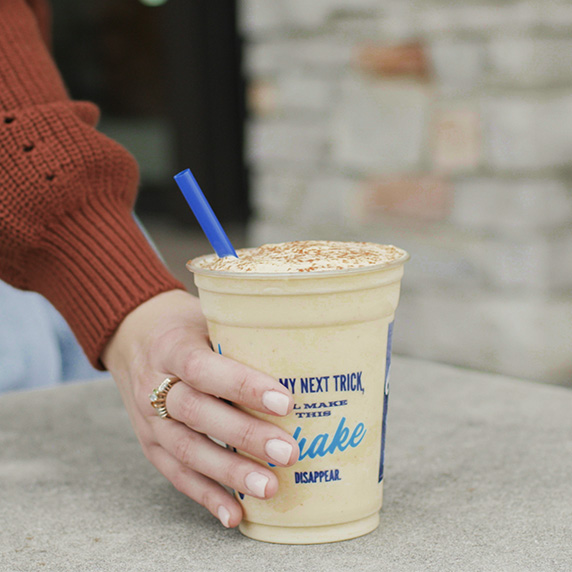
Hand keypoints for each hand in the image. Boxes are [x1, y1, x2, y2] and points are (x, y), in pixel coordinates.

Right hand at [102, 289, 298, 528]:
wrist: (134, 338)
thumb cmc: (184, 327)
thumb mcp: (205, 317)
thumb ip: (239, 338)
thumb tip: (303, 356)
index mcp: (171, 347)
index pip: (204, 368)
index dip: (243, 386)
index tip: (285, 402)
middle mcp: (153, 385)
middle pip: (197, 414)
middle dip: (245, 435)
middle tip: (289, 452)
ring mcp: (149, 420)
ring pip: (187, 450)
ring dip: (230, 472)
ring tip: (269, 487)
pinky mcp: (151, 445)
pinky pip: (177, 475)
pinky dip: (207, 496)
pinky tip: (236, 514)